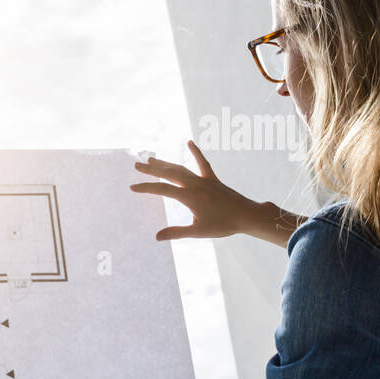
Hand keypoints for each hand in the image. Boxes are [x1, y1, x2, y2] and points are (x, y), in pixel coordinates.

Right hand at [130, 141, 264, 240]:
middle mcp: (195, 184)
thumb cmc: (223, 225)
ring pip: (181, 168)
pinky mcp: (212, 179)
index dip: (146, 188)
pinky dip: (196, 152)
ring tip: (151, 159)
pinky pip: (202, 163)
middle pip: (169, 173)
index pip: (162, 189)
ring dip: (165, 163)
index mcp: (189, 196)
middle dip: (151, 170)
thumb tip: (156, 237)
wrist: (247, 215)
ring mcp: (204, 180)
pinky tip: (189, 142)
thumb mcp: (197, 231)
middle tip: (136, 165)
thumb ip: (176, 232)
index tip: (132, 187)